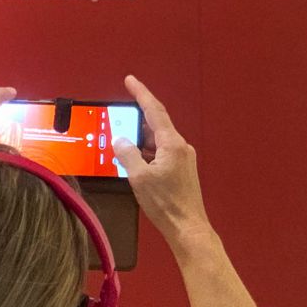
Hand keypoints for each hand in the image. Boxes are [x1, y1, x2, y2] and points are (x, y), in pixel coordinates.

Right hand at [112, 75, 212, 250]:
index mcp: (171, 143)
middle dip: (137, 118)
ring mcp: (183, 158)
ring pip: (157, 140)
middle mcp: (180, 146)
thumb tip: (120, 140)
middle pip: (156, 124)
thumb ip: (127, 154)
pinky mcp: (181, 170)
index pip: (154, 111)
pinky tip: (134, 159)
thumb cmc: (165, 203)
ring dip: (140, 138)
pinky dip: (146, 151)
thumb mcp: (139, 177)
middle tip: (119, 115)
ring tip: (121, 140)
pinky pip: (160, 152)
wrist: (187, 226)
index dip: (141, 93)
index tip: (130, 80)